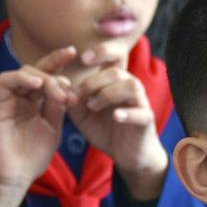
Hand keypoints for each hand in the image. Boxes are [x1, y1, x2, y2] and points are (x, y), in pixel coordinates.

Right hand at [0, 48, 77, 206]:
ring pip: (24, 73)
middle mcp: (19, 98)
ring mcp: (6, 99)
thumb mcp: (52, 129)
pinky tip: (37, 84)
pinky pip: (5, 80)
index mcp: (33, 103)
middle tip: (71, 62)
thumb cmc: (30, 159)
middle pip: (36, 70)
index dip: (60, 64)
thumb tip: (66, 86)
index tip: (75, 56)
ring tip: (56, 91)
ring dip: (43, 77)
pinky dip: (21, 78)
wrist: (12, 178)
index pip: (46, 77)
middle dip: (54, 62)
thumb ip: (57, 107)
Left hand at [67, 44, 167, 200]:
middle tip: (80, 95)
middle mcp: (130, 87)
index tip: (83, 58)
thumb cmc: (104, 130)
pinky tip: (115, 117)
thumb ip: (72, 99)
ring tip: (93, 106)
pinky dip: (127, 113)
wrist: (125, 154)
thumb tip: (60, 82)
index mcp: (116, 82)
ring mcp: (140, 103)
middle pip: (116, 72)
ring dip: (109, 94)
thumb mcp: (82, 115)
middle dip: (94, 81)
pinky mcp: (147, 120)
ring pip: (131, 86)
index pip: (114, 56)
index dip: (101, 51)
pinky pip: (141, 112)